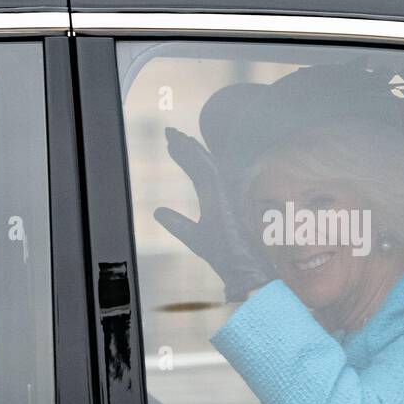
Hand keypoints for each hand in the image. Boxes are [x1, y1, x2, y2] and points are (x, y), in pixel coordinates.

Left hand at [154, 127, 274, 302]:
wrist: (246, 271)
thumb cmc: (225, 257)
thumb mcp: (194, 237)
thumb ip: (177, 223)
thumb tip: (157, 211)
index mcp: (216, 201)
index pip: (200, 174)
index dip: (186, 158)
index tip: (172, 145)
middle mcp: (222, 195)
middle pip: (202, 165)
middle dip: (186, 149)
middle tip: (170, 133)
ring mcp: (226, 196)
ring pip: (206, 166)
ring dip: (189, 151)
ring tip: (173, 137)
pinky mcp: (227, 201)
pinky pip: (210, 175)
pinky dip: (198, 161)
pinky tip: (186, 149)